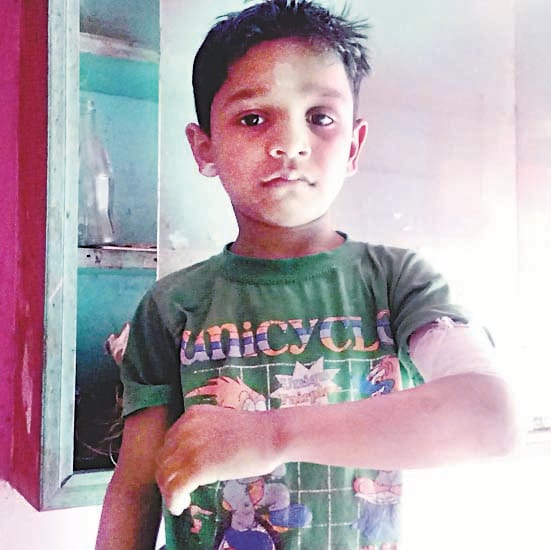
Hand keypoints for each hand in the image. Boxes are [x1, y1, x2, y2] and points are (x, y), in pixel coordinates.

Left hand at [155, 404, 280, 515]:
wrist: (272, 435)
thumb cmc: (255, 432)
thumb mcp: (221, 424)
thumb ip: (204, 434)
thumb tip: (196, 456)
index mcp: (192, 415)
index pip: (168, 442)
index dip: (171, 461)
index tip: (179, 474)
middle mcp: (186, 428)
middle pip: (163, 459)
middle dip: (168, 477)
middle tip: (180, 490)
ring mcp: (190, 447)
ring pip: (164, 476)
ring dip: (169, 492)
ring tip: (181, 501)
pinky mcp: (197, 467)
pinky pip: (174, 489)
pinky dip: (174, 501)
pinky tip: (182, 506)